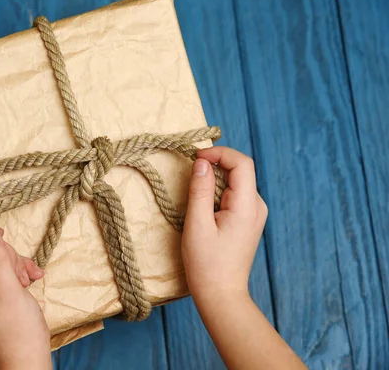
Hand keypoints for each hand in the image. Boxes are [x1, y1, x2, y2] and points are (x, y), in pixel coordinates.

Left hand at [0, 227, 51, 369]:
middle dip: (5, 253)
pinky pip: (2, 267)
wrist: (26, 354)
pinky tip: (30, 280)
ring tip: (27, 280)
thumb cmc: (17, 329)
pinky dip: (17, 270)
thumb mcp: (10, 290)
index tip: (2, 235)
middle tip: (20, 271)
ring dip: (15, 263)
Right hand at [182, 147, 305, 368]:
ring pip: (237, 181)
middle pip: (240, 170)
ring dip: (215, 178)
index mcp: (247, 206)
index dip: (219, 153)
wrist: (221, 294)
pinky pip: (235, 194)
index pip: (242, 163)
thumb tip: (201, 162)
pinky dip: (218, 190)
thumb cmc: (206, 263)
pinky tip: (203, 204)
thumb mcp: (197, 225)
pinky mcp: (248, 220)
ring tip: (194, 190)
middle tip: (190, 172)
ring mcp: (255, 214)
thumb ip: (199, 190)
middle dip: (215, 164)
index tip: (196, 157)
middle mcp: (257, 206)